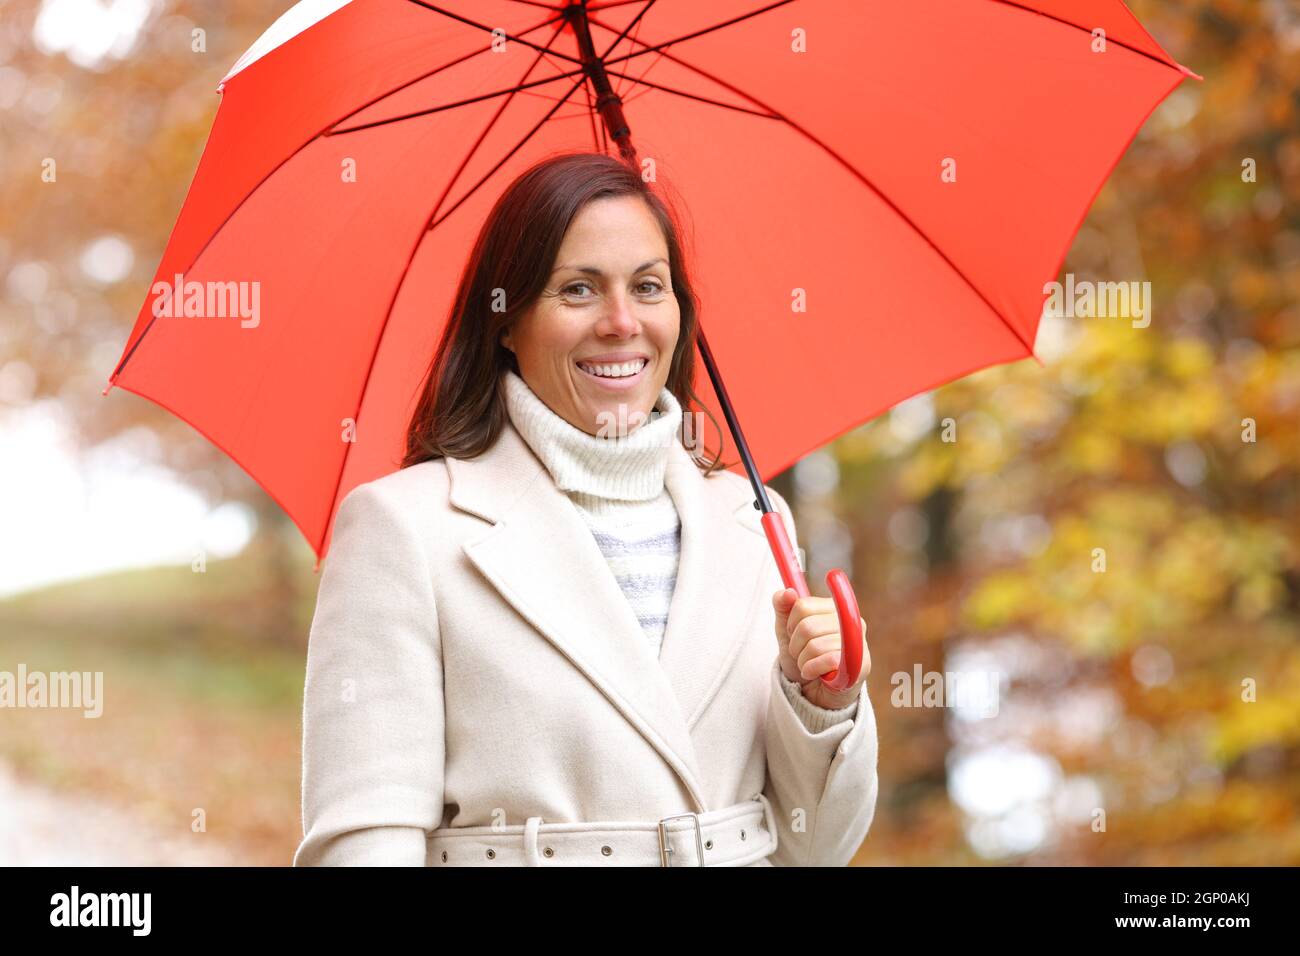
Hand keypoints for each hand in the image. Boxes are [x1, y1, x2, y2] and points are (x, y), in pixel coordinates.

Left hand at [772, 588, 870, 709]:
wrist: (813, 692)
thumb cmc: (802, 657)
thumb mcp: (786, 630)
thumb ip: (782, 606)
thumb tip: (788, 592)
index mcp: (834, 608)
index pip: (802, 606)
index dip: (791, 624)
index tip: (795, 634)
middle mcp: (850, 621)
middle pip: (806, 626)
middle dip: (796, 646)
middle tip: (803, 654)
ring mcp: (858, 642)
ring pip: (814, 645)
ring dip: (803, 661)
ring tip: (810, 665)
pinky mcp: (860, 665)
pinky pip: (828, 660)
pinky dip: (812, 669)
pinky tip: (815, 674)